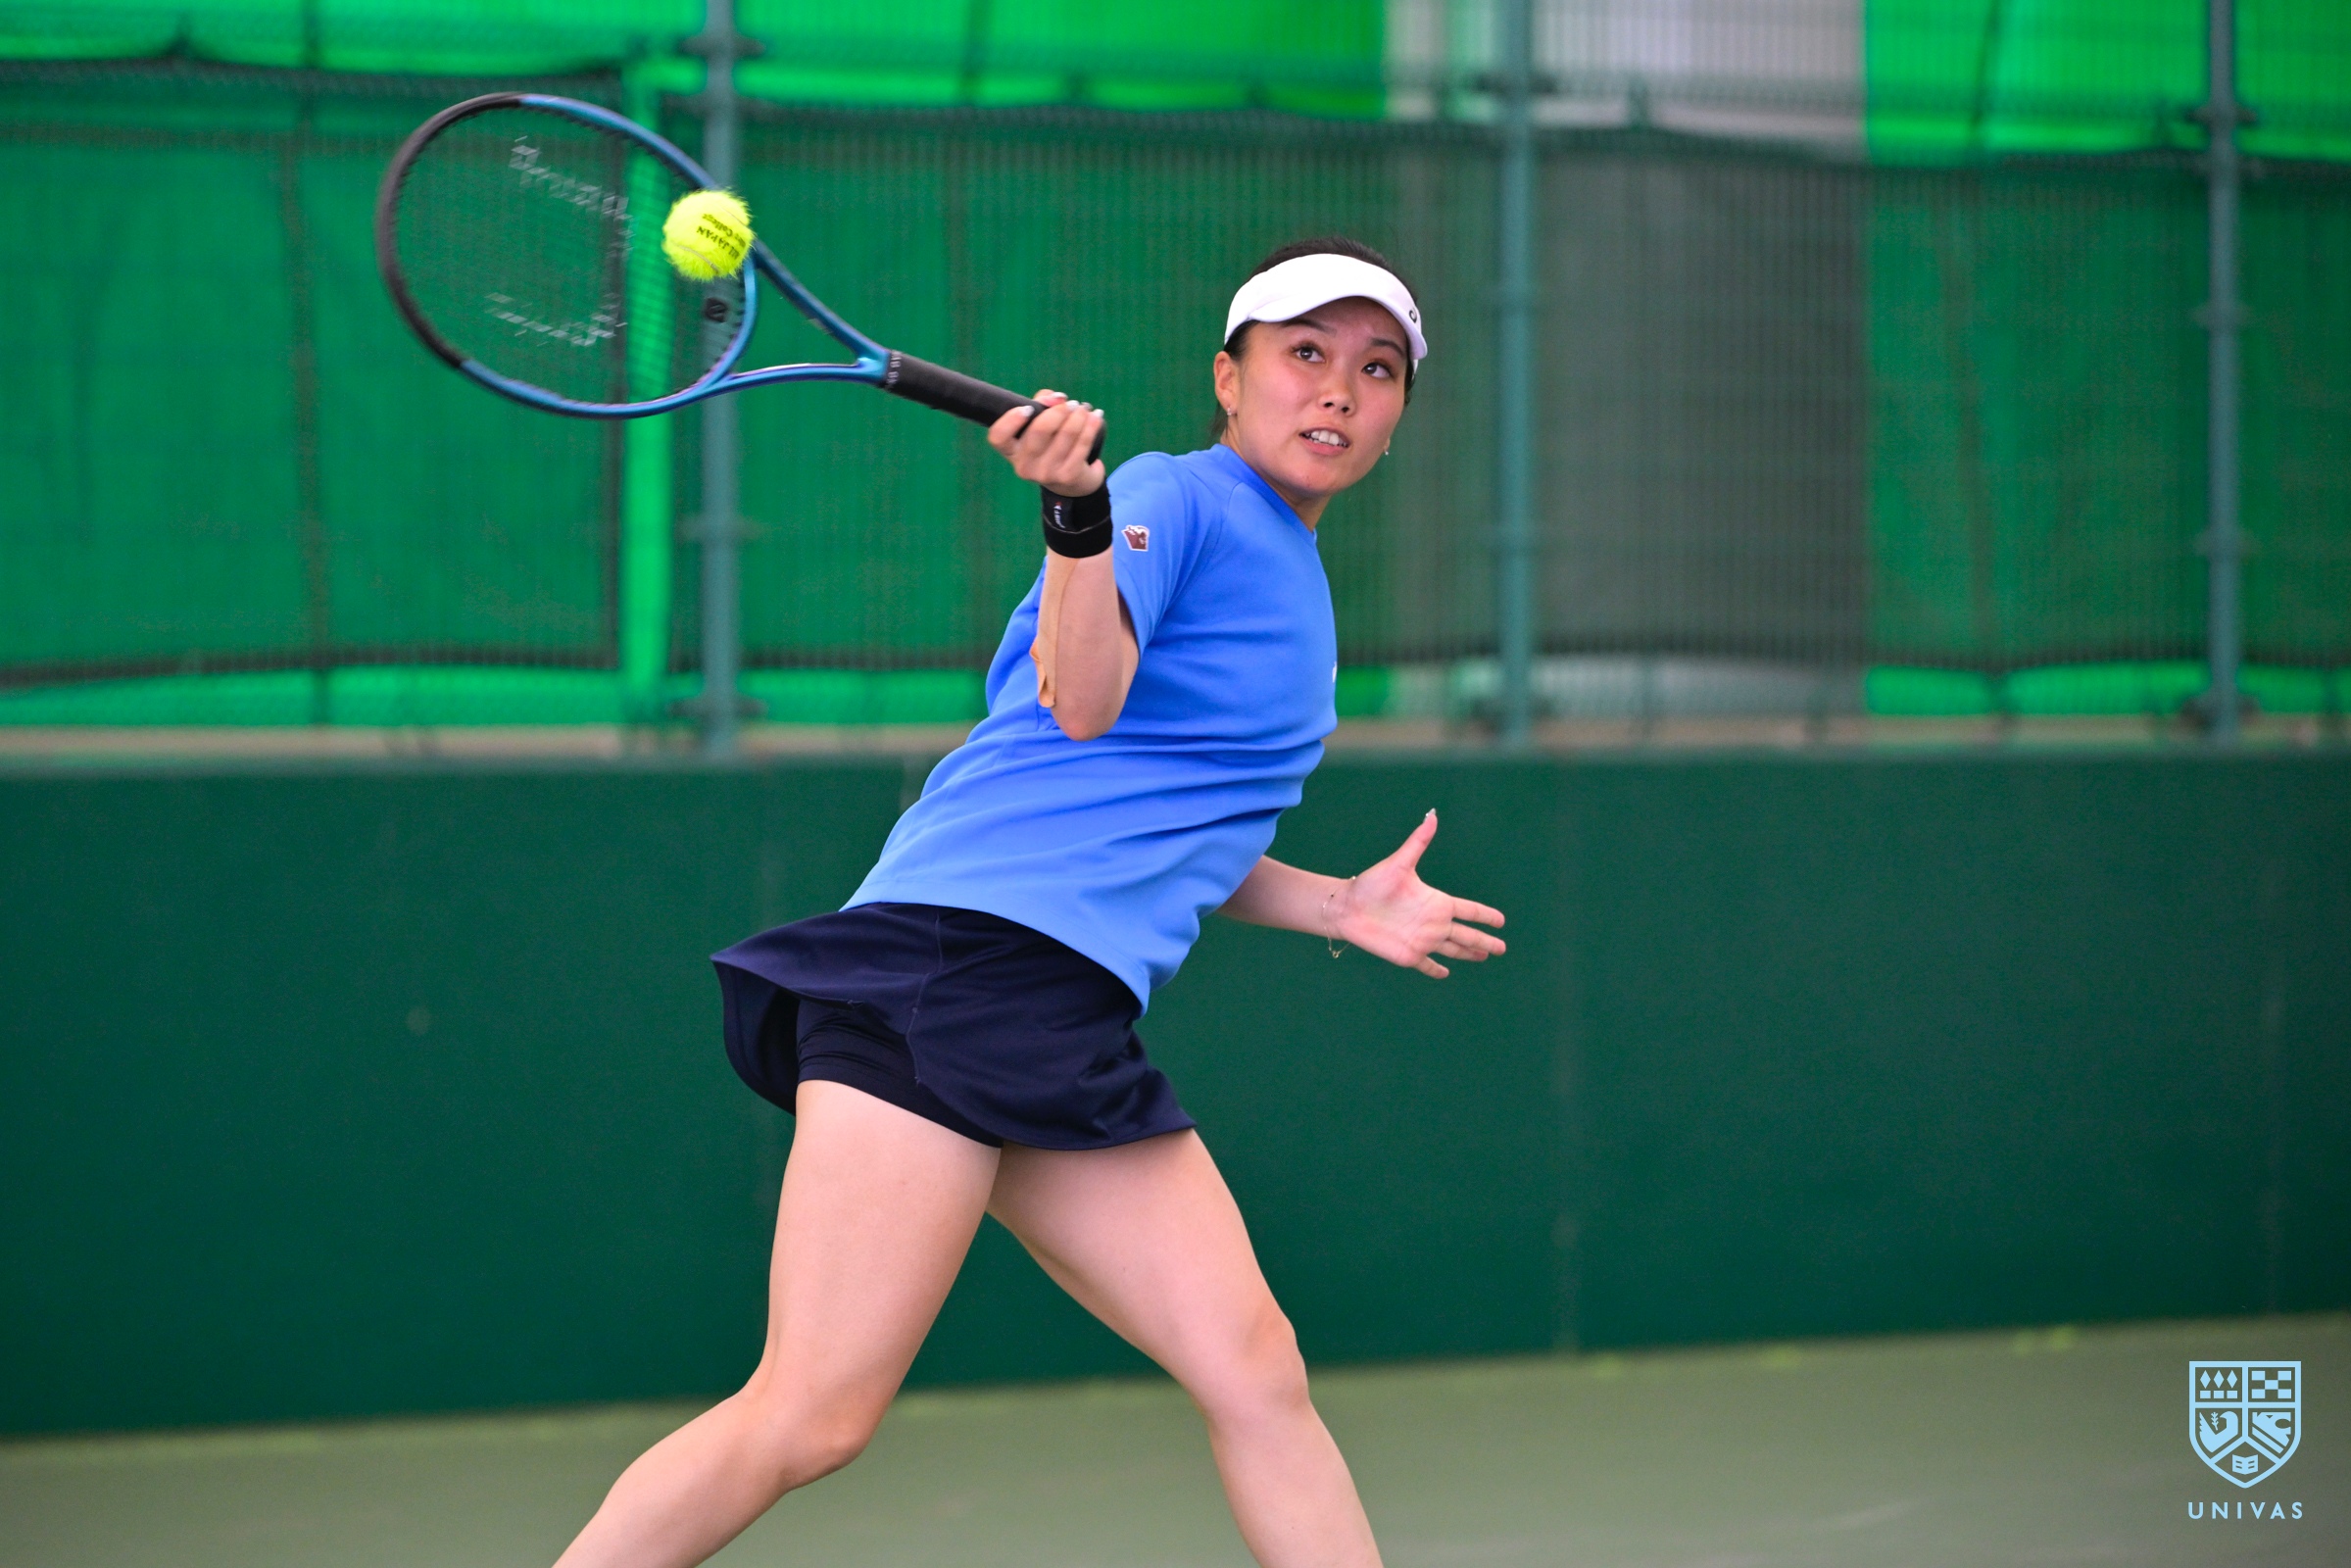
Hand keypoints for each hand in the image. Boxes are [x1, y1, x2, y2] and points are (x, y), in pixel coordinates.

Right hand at [989, 389, 1104, 496]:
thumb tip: (1056, 398)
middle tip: (1070, 404)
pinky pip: (1083, 444)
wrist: (1072, 483)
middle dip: (1058, 411)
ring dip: (1079, 416)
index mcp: (1012, 451)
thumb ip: (1041, 405)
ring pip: (1066, 435)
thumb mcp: (1039, 426)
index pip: (998, 437)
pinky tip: (1097, 416)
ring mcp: (1046, 473)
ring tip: (1084, 408)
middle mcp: (1025, 466)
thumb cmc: (1050, 446)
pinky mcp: (1068, 476)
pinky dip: (1091, 426)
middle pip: (1039, 431)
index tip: (1027, 409)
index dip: (1010, 420)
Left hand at [1335, 811, 1506, 977]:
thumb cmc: (1371, 884)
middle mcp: (1433, 923)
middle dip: (1485, 942)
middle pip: (1466, 935)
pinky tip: (1445, 973)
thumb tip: (1432, 816)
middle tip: (1502, 949)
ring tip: (1483, 957)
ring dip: (1468, 954)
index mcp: (1436, 902)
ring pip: (1453, 950)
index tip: (1501, 921)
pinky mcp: (1408, 955)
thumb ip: (1417, 842)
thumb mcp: (1398, 863)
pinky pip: (1427, 965)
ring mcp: (1422, 940)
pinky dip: (1436, 970)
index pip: (1469, 910)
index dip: (1486, 916)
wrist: (1346, 906)